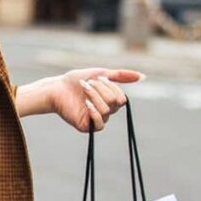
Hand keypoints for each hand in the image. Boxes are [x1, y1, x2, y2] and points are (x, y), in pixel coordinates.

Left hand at [19, 68, 143, 130]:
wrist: (57, 87)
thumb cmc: (77, 81)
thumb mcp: (101, 74)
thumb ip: (121, 76)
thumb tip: (143, 76)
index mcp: (110, 101)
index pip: (121, 98)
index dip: (110, 87)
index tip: (96, 78)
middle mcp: (106, 112)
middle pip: (115, 103)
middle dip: (101, 90)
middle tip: (87, 84)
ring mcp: (96, 120)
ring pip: (107, 110)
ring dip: (94, 95)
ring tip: (83, 88)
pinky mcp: (87, 127)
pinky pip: (99, 124)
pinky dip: (94, 112)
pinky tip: (86, 104)